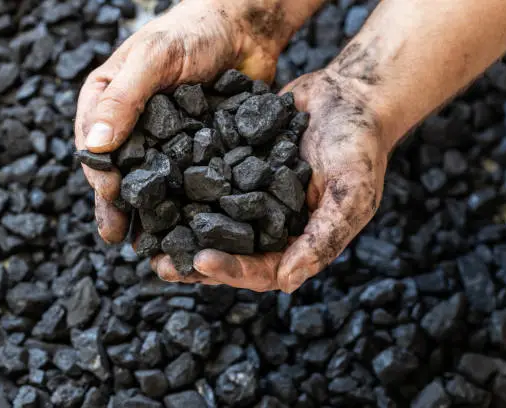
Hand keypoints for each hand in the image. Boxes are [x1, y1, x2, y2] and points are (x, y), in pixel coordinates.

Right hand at [75, 0, 290, 243]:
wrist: (244, 32)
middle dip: (119, 205)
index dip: (100, 174)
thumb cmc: (192, 33)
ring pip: (152, 183)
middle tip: (118, 237)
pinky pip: (186, 182)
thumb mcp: (153, 59)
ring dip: (148, 214)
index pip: (94, 145)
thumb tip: (93, 145)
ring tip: (147, 245)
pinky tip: (185, 228)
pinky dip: (184, 205)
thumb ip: (124, 98)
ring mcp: (166, 142)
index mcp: (109, 101)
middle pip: (121, 172)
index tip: (109, 197)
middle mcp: (134, 127)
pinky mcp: (197, 153)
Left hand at [153, 68, 391, 290]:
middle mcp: (269, 224)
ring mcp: (249, 196)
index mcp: (296, 240)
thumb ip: (323, 239)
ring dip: (179, 232)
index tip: (200, 262)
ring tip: (147, 235)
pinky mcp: (234, 166)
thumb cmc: (359, 146)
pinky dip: (181, 189)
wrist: (349, 94)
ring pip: (209, 222)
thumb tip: (286, 283)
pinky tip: (154, 187)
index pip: (260, 269)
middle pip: (227, 253)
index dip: (231, 270)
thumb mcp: (351, 195)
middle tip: (159, 264)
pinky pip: (206, 183)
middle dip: (193, 261)